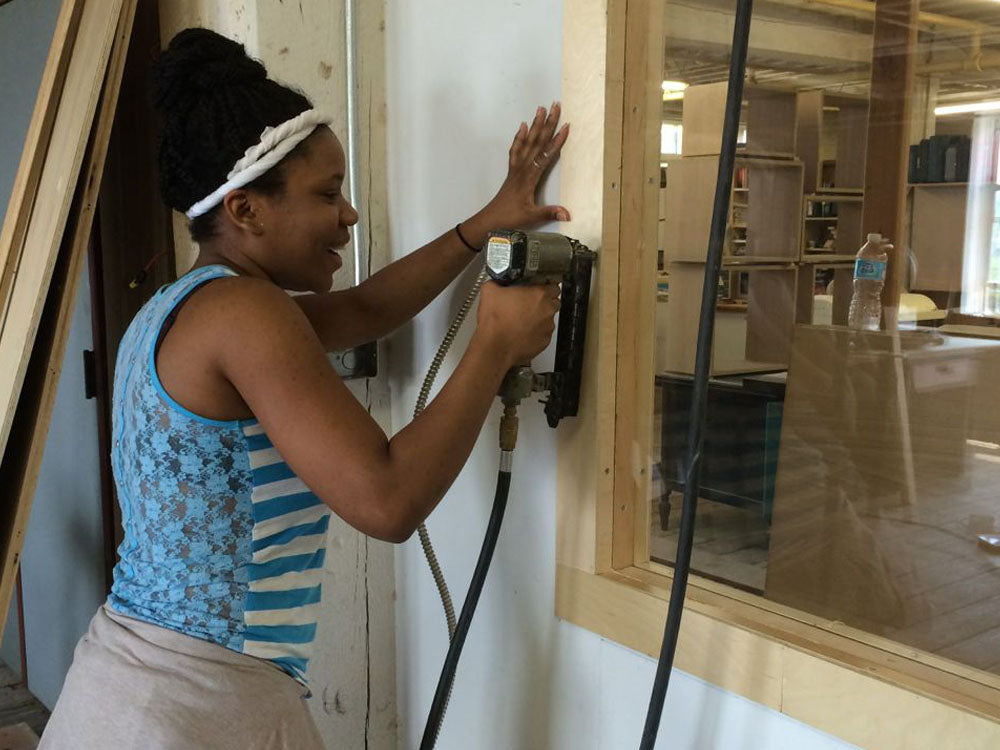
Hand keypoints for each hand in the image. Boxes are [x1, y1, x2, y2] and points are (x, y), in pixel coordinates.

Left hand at [473, 104, 570, 233]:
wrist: (490, 219)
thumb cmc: (510, 218)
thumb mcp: (531, 217)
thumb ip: (549, 213)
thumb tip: (567, 214)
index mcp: (529, 178)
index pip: (546, 155)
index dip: (557, 141)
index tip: (566, 127)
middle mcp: (523, 169)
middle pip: (537, 142)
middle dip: (547, 124)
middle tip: (555, 106)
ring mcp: (516, 168)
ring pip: (527, 142)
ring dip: (534, 125)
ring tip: (540, 109)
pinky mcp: (512, 171)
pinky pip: (516, 150)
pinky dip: (519, 137)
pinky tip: (522, 126)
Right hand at [476, 281, 560, 366]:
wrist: (494, 348)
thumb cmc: (495, 323)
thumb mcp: (489, 291)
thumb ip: (499, 282)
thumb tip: (497, 282)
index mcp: (538, 294)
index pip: (553, 285)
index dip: (544, 287)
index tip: (536, 289)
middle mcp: (546, 310)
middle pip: (553, 302)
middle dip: (543, 302)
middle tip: (528, 304)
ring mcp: (547, 327)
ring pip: (549, 319)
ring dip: (539, 318)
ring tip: (522, 320)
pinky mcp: (544, 341)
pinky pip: (544, 333)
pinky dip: (536, 332)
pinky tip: (522, 331)